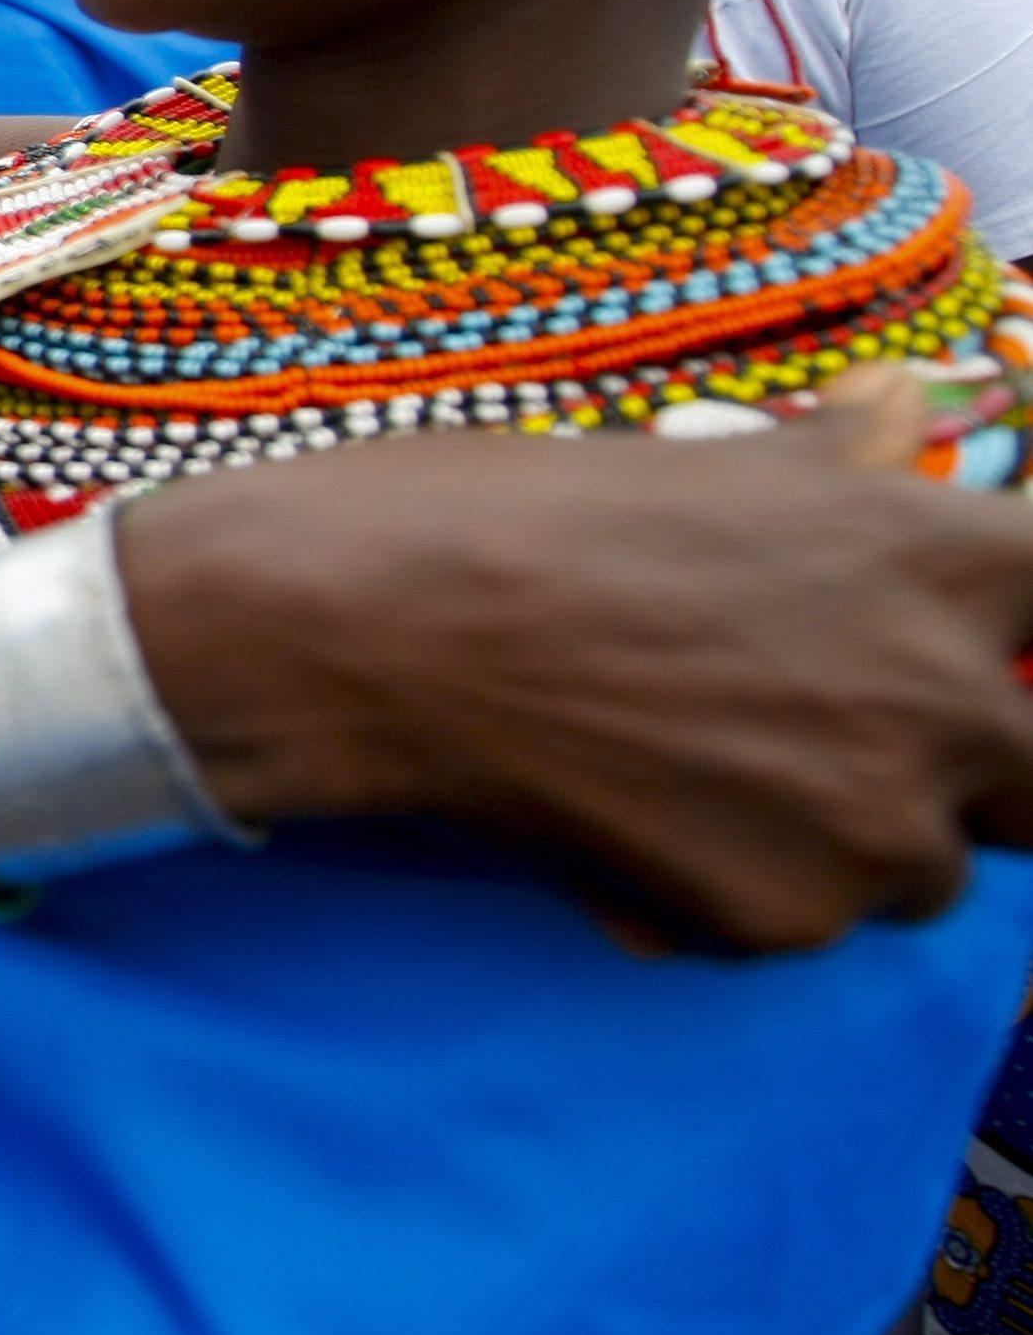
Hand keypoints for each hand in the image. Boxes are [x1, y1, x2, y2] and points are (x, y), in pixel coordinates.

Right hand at [120, 369, 1032, 953]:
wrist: (368, 629)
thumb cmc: (509, 512)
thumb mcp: (694, 460)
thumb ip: (831, 461)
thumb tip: (901, 406)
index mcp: (933, 552)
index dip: (1029, 639)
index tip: (983, 649)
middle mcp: (941, 691)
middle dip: (963, 772)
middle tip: (826, 738)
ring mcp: (871, 821)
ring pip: (923, 871)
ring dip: (845, 841)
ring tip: (700, 779)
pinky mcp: (782, 918)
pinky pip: (800, 928)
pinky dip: (734, 894)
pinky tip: (632, 823)